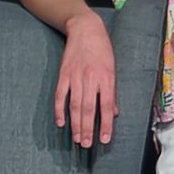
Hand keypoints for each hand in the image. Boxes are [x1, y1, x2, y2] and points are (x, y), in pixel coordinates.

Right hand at [53, 18, 116, 147]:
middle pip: (88, 108)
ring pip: (75, 105)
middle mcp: (91, 78)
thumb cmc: (103, 50)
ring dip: (75, 124)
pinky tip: (60, 123)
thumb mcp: (113, 69)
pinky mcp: (64, 74)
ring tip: (77, 139)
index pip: (106, 106)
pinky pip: (60, 95)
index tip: (104, 139)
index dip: (105, 124)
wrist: (86, 29)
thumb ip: (112, 92)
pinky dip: (59, 110)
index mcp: (107, 78)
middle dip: (87, 128)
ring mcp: (76, 76)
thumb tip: (113, 114)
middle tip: (87, 145)